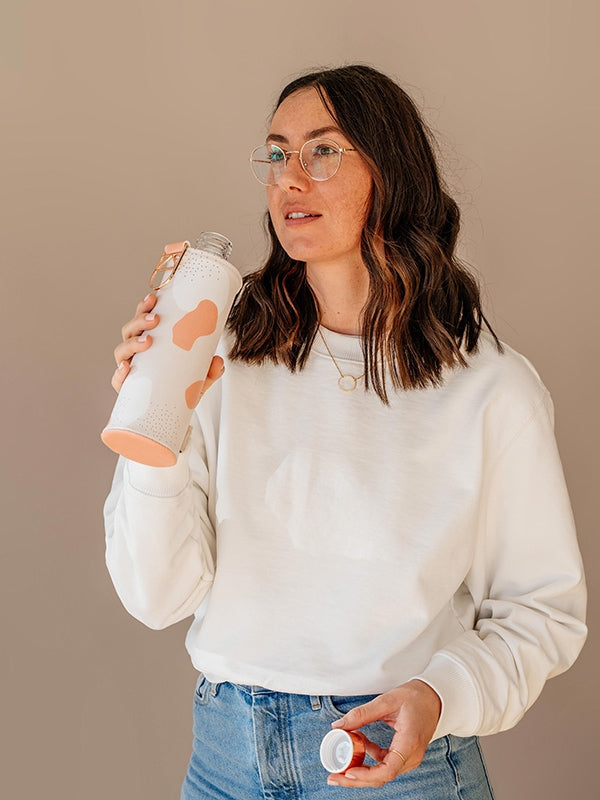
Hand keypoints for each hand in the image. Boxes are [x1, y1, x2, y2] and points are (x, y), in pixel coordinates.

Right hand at [111, 293, 224, 394]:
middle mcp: (135, 355)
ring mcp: (129, 371)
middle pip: (129, 331)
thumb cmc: (182, 390)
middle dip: (139, 321)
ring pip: (121, 351)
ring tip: (147, 342)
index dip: (143, 307)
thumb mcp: (199, 379)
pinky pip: (118, 380)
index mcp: (149, 345)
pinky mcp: (126, 390)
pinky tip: (126, 368)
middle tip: (155, 320)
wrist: (172, 417)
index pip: (142, 321)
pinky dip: (119, 374)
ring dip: (131, 343)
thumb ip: (210, 371)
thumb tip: (219, 361)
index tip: (153, 298)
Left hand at [326, 679, 440, 788]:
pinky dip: (370, 758)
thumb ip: (362, 714)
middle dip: (355, 779)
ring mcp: (409, 758)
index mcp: (409, 743)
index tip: (348, 772)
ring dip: (360, 770)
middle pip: (382, 777)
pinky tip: (359, 742)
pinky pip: (385, 763)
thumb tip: (338, 725)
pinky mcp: (405, 755)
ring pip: (382, 773)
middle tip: (333, 777)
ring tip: (340, 763)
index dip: (366, 775)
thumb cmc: (416, 697)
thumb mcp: (387, 701)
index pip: (388, 770)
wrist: (435, 697)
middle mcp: (411, 756)